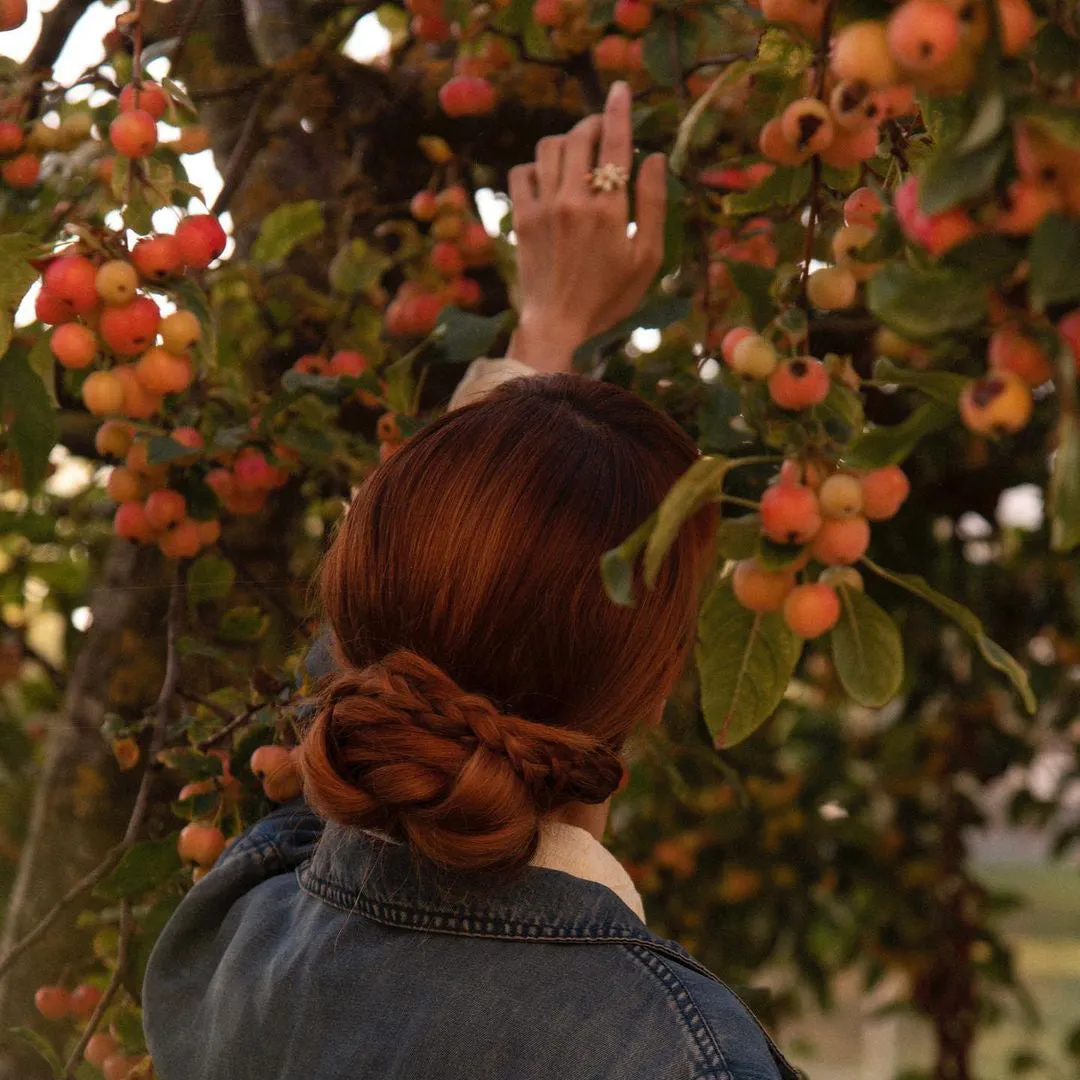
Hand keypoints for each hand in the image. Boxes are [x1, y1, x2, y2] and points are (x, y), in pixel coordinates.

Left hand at [506, 81, 667, 373]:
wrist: (558, 325)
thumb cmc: (609, 298)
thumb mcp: (647, 258)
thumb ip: (654, 205)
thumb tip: (654, 158)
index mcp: (608, 209)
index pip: (614, 143)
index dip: (618, 111)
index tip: (620, 91)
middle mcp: (572, 200)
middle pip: (579, 136)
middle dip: (593, 125)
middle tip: (603, 131)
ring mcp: (542, 207)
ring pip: (548, 147)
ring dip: (566, 141)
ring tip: (578, 154)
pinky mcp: (522, 219)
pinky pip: (521, 172)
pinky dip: (535, 166)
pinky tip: (549, 177)